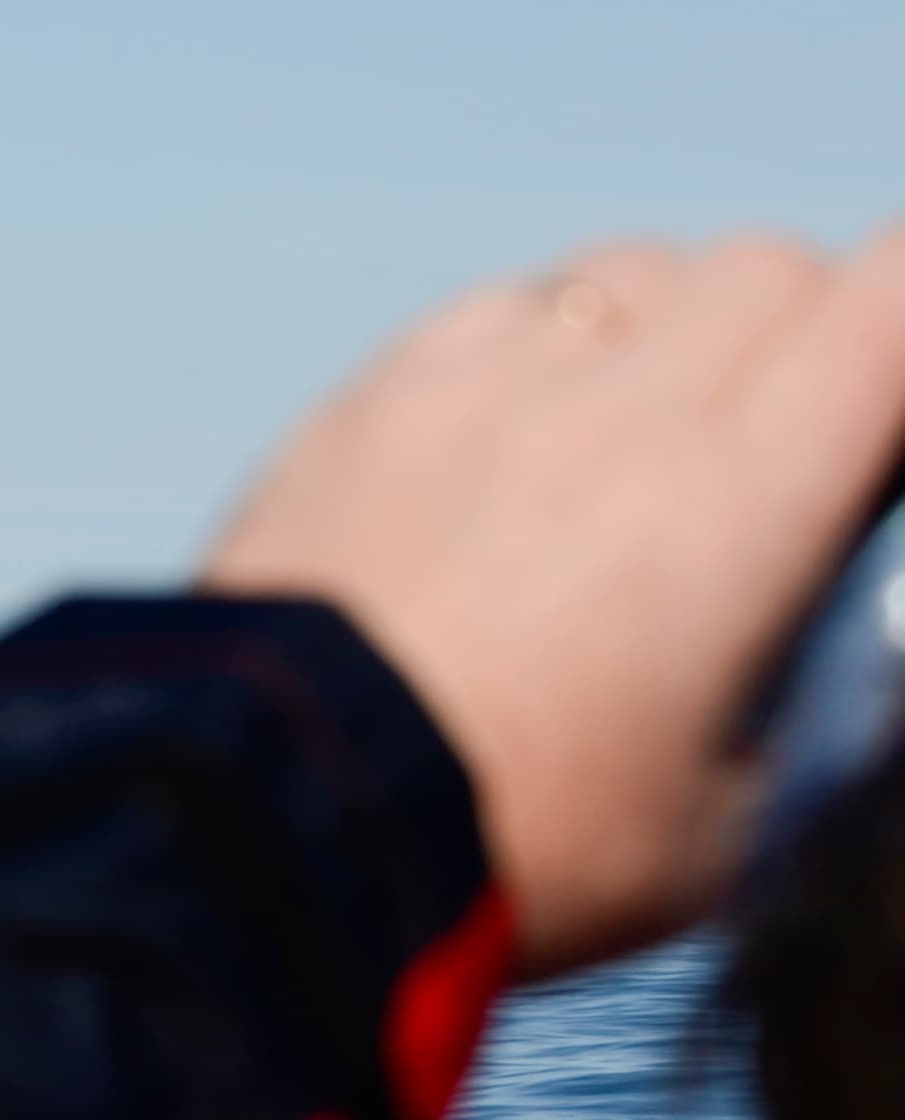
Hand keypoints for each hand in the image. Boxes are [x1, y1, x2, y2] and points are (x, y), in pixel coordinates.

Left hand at [206, 231, 904, 977]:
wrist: (276, 831)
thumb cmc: (510, 847)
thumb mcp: (729, 823)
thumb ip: (807, 700)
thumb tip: (806, 639)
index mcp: (743, 494)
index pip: (892, 300)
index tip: (888, 396)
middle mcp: (618, 404)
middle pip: (765, 272)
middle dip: (801, 334)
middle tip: (774, 436)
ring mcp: (480, 386)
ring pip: (629, 272)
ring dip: (663, 328)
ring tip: (638, 435)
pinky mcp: (365, 400)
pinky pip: (492, 312)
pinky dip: (531, 349)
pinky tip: (508, 444)